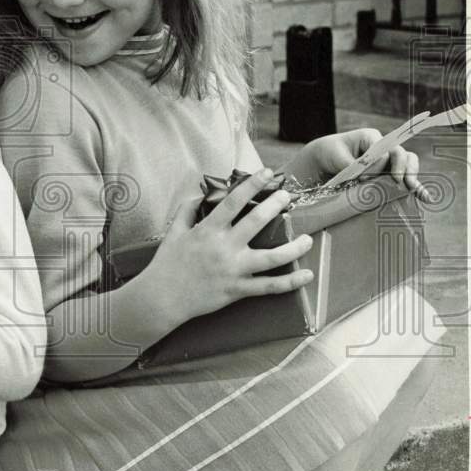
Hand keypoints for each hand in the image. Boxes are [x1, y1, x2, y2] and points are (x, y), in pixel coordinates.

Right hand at [145, 168, 314, 323]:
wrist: (163, 297)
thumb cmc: (167, 263)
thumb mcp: (173, 231)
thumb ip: (187, 210)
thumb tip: (201, 196)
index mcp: (208, 230)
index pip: (233, 201)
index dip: (252, 184)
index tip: (267, 173)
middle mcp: (224, 248)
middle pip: (256, 222)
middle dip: (275, 205)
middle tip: (286, 196)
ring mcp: (233, 270)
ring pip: (271, 257)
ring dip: (293, 247)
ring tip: (307, 239)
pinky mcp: (237, 290)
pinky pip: (269, 286)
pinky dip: (290, 282)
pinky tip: (306, 275)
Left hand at [299, 129, 420, 190]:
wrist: (324, 158)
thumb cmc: (330, 153)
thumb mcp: (337, 156)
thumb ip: (353, 165)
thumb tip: (367, 177)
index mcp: (371, 137)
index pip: (382, 151)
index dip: (377, 165)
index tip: (365, 178)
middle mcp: (383, 147)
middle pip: (401, 154)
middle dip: (402, 169)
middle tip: (398, 182)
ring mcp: (388, 160)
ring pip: (407, 164)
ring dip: (411, 178)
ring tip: (413, 190)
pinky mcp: (388, 173)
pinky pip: (405, 178)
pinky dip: (415, 188)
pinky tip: (425, 198)